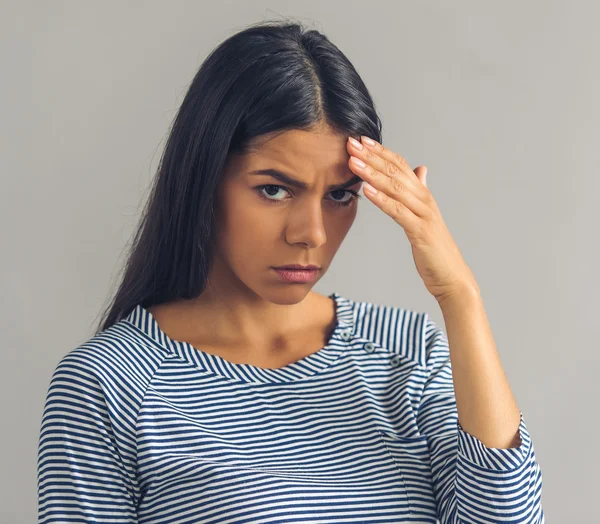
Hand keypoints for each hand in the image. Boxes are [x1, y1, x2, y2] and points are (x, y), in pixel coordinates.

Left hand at [347, 135, 478, 302]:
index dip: (380, 151)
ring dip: (372, 173)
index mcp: (422, 194)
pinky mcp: (421, 231)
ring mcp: (424, 214)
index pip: (400, 165)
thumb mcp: (424, 216)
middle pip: (396, 171)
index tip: (360, 140)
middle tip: (351, 144)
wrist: (451, 276)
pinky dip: (382, 199)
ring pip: (396, 188)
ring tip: (353, 162)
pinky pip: (398, 211)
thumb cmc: (434, 248)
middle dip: (371, 156)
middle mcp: (424, 199)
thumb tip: (420, 169)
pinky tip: (367, 190)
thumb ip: (419, 191)